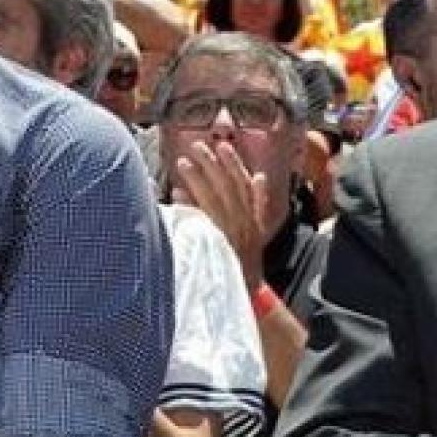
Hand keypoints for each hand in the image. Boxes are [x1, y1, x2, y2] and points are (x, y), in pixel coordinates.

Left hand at [171, 141, 268, 289]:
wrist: (243, 290)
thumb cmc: (247, 257)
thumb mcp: (259, 229)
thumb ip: (258, 202)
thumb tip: (259, 175)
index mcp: (252, 217)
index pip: (244, 184)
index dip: (233, 164)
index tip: (222, 146)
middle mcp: (241, 223)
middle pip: (226, 187)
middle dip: (211, 164)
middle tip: (197, 146)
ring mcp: (226, 234)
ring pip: (212, 201)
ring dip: (197, 180)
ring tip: (183, 163)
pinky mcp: (212, 246)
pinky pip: (199, 222)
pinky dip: (189, 207)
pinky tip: (177, 194)